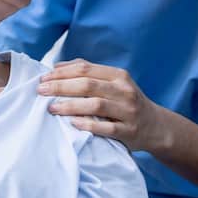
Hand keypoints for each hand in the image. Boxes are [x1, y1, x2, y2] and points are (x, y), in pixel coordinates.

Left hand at [38, 59, 170, 153]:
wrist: (156, 126)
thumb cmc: (126, 102)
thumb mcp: (114, 83)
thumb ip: (88, 73)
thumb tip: (57, 66)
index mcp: (118, 75)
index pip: (85, 69)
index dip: (61, 73)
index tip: (43, 78)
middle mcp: (125, 90)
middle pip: (87, 85)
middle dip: (61, 87)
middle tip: (41, 92)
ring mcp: (128, 111)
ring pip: (96, 105)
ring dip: (71, 106)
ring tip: (52, 108)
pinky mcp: (129, 131)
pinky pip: (107, 127)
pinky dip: (89, 125)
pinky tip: (73, 123)